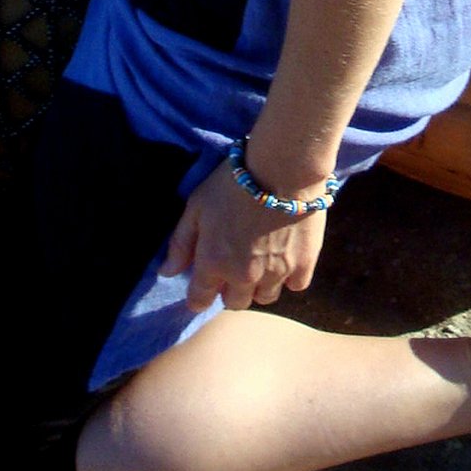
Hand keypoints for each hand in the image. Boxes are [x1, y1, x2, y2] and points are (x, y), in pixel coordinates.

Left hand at [159, 158, 327, 313]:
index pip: (199, 300)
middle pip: (234, 303)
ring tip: (262, 262)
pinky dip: (290, 276)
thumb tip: (167, 273)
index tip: (204, 283)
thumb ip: (180, 242)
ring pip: (265, 298)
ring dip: (259, 286)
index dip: (199, 295)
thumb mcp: (197, 205)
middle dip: (230, 289)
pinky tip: (286, 255)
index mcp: (213, 263)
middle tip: (235, 264)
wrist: (283, 167)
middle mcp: (243, 277)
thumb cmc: (233, 182)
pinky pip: (295, 286)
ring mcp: (275, 274)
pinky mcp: (304, 266)